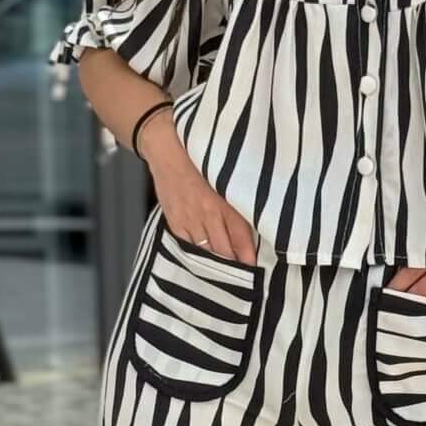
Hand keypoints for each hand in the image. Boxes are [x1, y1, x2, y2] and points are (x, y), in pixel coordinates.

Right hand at [140, 115, 257, 264]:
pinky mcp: (174, 221)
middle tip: (244, 277)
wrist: (167, 149)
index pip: (241, 236)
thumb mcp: (227, 174)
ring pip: (206, 250)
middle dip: (234, 263)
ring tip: (226, 274)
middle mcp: (207, 213)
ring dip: (217, 262)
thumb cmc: (201, 158)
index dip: (248, 255)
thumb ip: (239, 197)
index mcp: (224, 200)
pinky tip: (204, 261)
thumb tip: (258, 218)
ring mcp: (188, 219)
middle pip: (224, 249)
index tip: (254, 267)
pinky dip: (197, 254)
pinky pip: (187, 246)